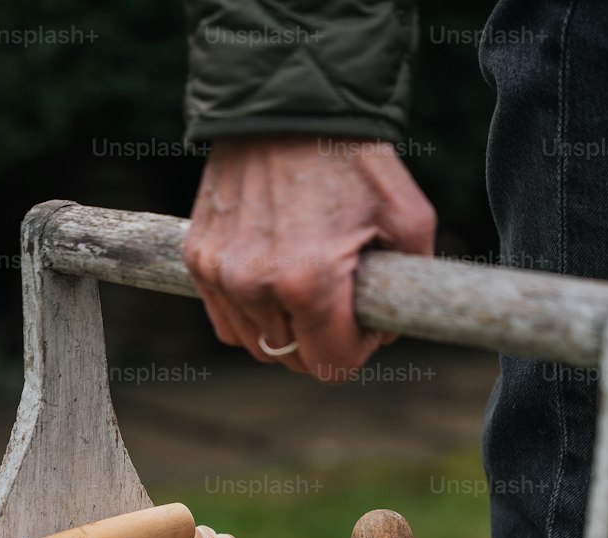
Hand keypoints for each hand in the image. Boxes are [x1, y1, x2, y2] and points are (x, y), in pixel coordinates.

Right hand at [183, 136, 436, 381]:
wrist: (285, 103)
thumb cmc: (352, 157)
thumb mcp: (409, 217)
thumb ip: (410, 286)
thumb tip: (383, 330)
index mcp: (309, 282)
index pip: (332, 364)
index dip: (357, 351)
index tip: (366, 321)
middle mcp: (256, 286)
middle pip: (292, 359)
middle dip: (321, 341)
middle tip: (339, 300)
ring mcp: (220, 275)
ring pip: (257, 345)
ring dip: (285, 329)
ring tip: (306, 287)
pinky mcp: (198, 261)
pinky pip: (226, 321)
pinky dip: (250, 314)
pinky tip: (273, 281)